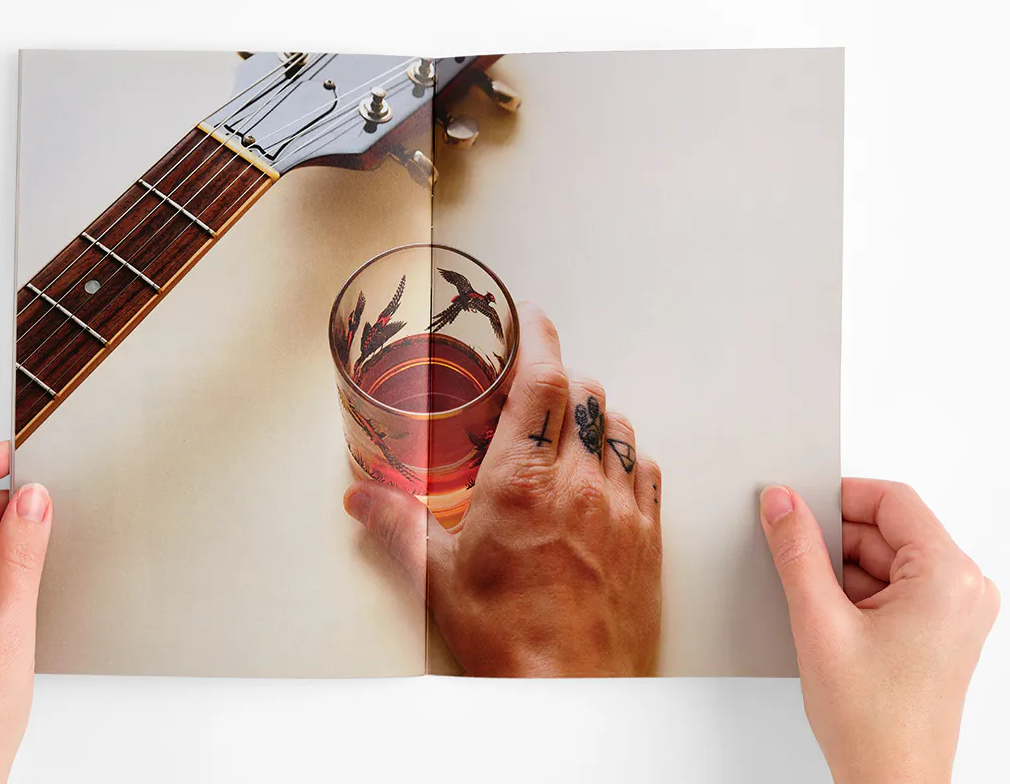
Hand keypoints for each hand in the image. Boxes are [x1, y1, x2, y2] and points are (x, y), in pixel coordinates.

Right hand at [344, 302, 661, 675]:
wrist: (569, 692)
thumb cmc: (506, 638)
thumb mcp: (437, 577)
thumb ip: (396, 524)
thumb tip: (361, 498)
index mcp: (520, 481)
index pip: (543, 380)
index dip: (540, 337)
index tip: (532, 317)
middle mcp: (578, 483)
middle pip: (584, 394)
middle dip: (559, 378)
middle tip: (534, 389)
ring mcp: (621, 508)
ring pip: (618, 426)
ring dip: (593, 415)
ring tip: (566, 431)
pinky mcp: (648, 536)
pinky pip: (647, 469)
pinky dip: (626, 455)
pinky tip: (604, 473)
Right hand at [759, 480, 998, 783]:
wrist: (889, 781)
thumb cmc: (873, 721)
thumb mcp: (819, 621)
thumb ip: (796, 551)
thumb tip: (781, 502)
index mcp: (949, 577)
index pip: (892, 501)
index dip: (838, 497)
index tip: (796, 505)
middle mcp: (963, 589)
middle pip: (886, 531)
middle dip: (834, 543)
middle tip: (794, 568)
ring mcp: (955, 611)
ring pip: (884, 560)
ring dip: (842, 574)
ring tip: (818, 614)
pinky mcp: (940, 630)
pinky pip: (892, 587)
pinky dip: (855, 595)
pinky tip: (830, 623)